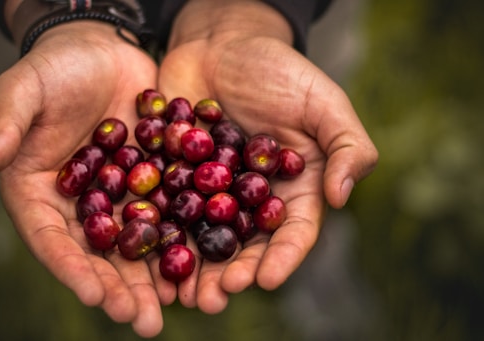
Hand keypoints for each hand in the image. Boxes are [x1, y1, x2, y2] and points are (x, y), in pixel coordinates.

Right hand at [0, 22, 170, 337]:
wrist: (101, 49)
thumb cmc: (55, 67)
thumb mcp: (24, 89)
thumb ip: (4, 125)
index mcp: (38, 192)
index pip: (50, 237)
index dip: (70, 268)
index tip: (93, 294)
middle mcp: (78, 204)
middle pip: (95, 253)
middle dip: (117, 288)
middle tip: (140, 320)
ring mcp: (116, 196)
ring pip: (133, 244)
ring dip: (150, 279)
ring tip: (168, 310)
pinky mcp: (150, 182)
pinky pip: (164, 216)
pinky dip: (178, 243)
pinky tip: (195, 268)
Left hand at [157, 0, 377, 313]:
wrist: (220, 43)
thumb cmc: (277, 68)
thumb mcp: (322, 101)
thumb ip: (346, 145)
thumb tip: (341, 196)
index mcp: (291, 187)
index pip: (292, 231)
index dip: (282, 257)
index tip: (267, 279)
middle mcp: (251, 198)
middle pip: (245, 245)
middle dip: (232, 274)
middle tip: (215, 297)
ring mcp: (211, 192)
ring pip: (203, 238)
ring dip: (193, 269)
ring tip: (182, 295)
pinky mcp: (175, 178)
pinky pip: (166, 210)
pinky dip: (159, 234)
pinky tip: (148, 257)